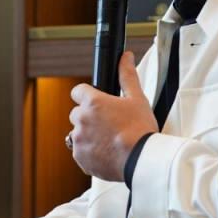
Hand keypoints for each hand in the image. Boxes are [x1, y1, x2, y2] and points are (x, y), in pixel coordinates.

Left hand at [69, 51, 157, 181]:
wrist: (140, 159)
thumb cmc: (140, 130)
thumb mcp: (137, 98)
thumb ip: (127, 75)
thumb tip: (126, 57)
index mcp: (93, 103)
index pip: (77, 91)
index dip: (86, 95)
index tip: (95, 102)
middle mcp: (82, 119)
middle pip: (77, 113)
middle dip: (88, 117)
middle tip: (107, 124)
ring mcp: (79, 139)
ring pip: (77, 133)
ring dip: (87, 135)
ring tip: (107, 140)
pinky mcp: (80, 157)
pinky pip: (80, 151)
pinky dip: (89, 152)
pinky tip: (105, 152)